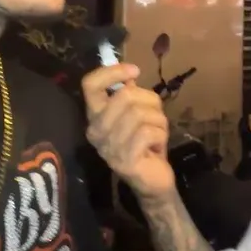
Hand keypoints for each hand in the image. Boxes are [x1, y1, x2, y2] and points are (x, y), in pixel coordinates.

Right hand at [81, 64, 174, 198]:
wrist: (152, 180)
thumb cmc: (145, 143)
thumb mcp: (137, 113)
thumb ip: (130, 93)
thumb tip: (129, 71)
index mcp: (95, 117)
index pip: (90, 85)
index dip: (112, 72)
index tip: (134, 70)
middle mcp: (96, 131)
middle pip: (125, 96)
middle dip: (150, 102)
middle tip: (155, 117)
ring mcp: (108, 147)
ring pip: (140, 114)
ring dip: (158, 121)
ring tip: (156, 133)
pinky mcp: (125, 160)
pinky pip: (148, 133)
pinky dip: (161, 135)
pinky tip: (157, 146)